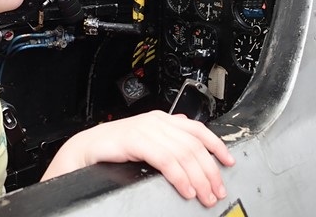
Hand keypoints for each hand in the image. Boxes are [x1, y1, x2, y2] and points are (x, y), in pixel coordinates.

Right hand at [43, 110, 234, 207]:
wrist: (86, 149)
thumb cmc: (114, 148)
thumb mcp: (146, 140)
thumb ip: (166, 140)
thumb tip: (188, 144)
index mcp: (162, 119)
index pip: (197, 129)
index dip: (216, 146)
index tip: (229, 162)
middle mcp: (157, 121)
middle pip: (193, 145)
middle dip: (209, 171)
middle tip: (216, 190)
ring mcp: (146, 129)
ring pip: (183, 153)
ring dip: (197, 178)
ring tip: (203, 195)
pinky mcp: (136, 140)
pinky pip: (165, 159)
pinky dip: (179, 176)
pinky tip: (185, 188)